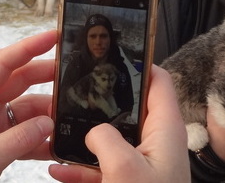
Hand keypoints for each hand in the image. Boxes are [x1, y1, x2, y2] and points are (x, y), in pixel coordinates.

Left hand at [0, 30, 57, 182]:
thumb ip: (17, 140)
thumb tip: (48, 122)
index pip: (3, 64)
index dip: (28, 47)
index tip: (53, 37)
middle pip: (20, 80)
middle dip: (46, 74)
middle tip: (74, 71)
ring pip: (28, 107)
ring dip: (49, 112)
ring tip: (70, 117)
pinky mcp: (2, 143)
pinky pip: (29, 133)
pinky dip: (45, 137)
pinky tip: (59, 142)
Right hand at [48, 66, 189, 182]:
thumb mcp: (124, 168)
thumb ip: (104, 138)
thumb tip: (93, 132)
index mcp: (164, 129)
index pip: (158, 80)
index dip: (138, 63)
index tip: (110, 54)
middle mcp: (156, 143)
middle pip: (128, 108)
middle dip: (100, 100)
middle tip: (75, 90)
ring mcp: (143, 164)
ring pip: (110, 140)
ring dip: (84, 138)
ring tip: (59, 130)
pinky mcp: (129, 182)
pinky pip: (102, 167)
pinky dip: (80, 167)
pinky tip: (60, 168)